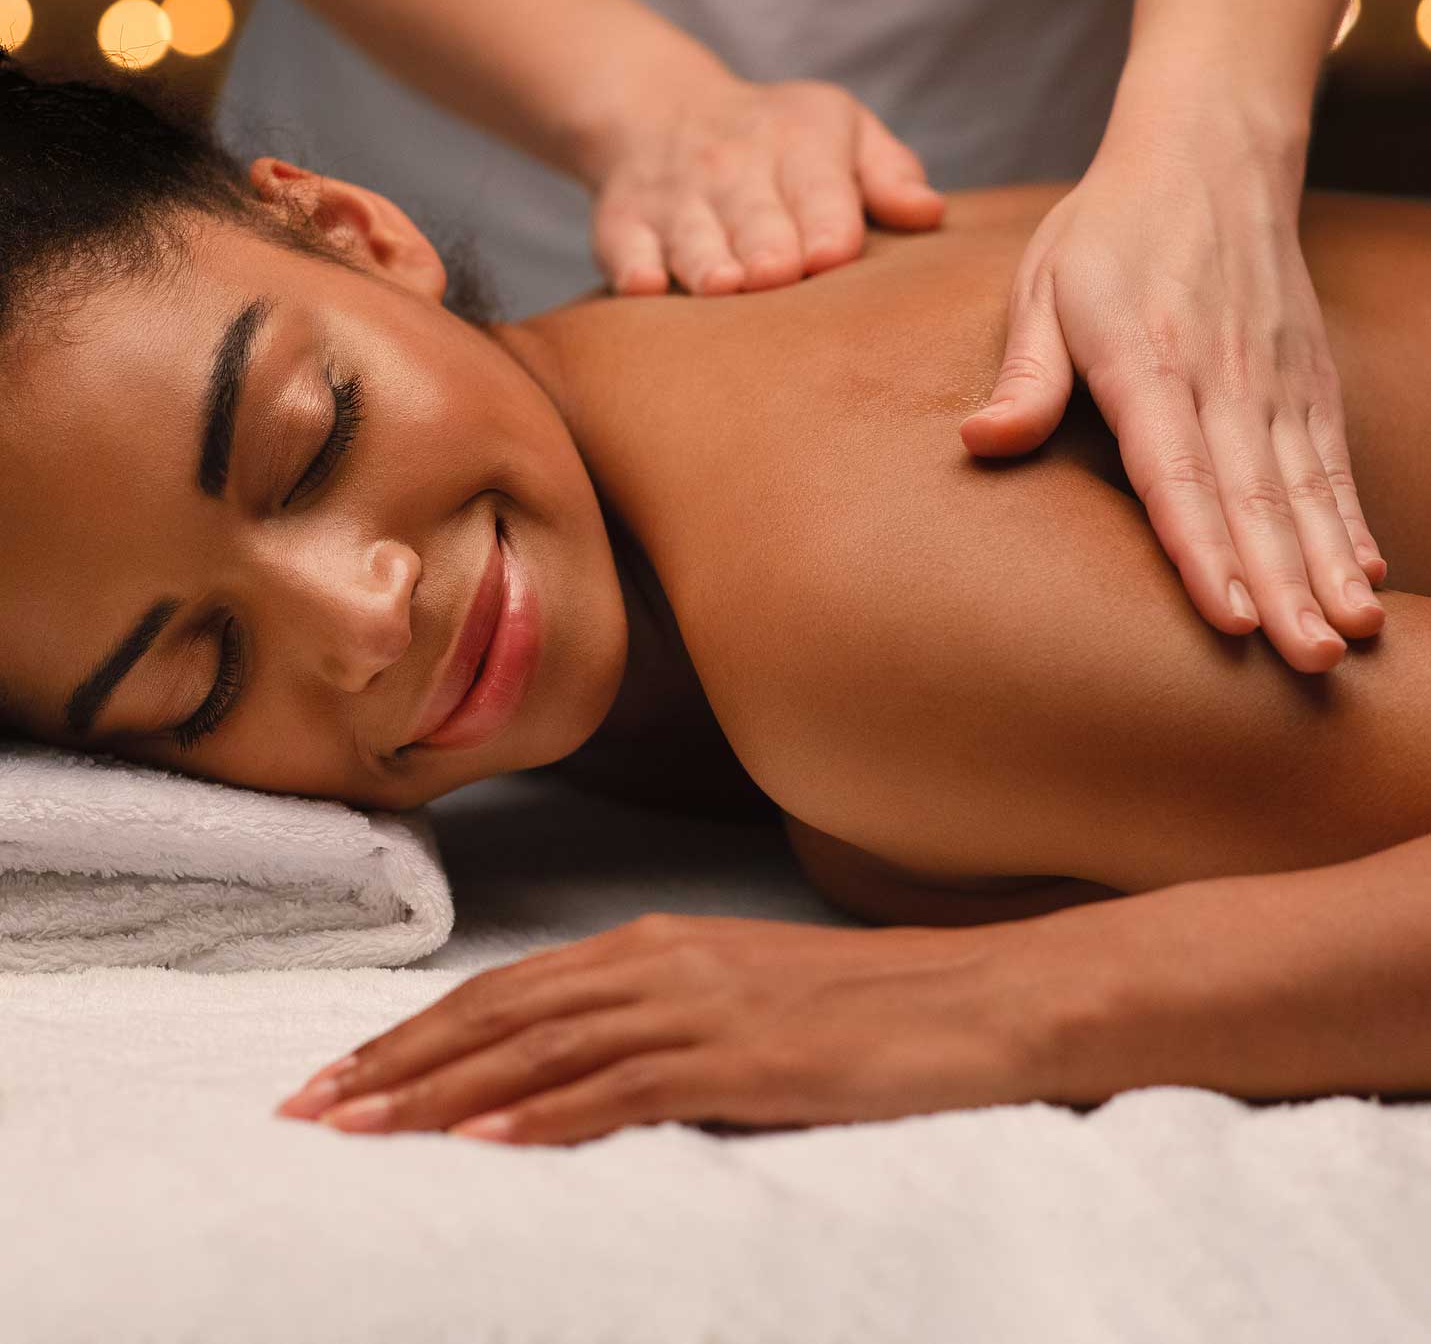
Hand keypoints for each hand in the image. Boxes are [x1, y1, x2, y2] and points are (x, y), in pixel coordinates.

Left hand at [274, 913, 1065, 1146]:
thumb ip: (662, 1019)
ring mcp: (700, 1008)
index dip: (418, 1031)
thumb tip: (581, 1064)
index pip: (508, 988)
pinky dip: (539, 1116)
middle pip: (500, 1014)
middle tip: (308, 1107)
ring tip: (357, 1129)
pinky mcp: (741, 1061)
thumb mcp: (747, 998)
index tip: (345, 1071)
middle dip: (395, 1063)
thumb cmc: (870, 1007)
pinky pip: (619, 1090)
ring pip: (537, 1050)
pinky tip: (480, 1140)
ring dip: (437, 1092)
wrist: (983, 998)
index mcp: (659, 944)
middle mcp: (661, 962)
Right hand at [583, 59, 943, 295]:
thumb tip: (928, 212)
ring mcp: (675, 200)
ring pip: (692, 237)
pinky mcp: (623, 226)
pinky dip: (632, 268)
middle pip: (755, 218)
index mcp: (800, 145)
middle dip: (767, 247)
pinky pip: (625, 249)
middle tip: (778, 275)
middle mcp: (734, 170)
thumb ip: (888, 173)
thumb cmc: (777, 140)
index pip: (819, 190)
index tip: (831, 255)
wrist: (657, 110)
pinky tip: (643, 287)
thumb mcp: (841, 131)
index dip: (826, 224)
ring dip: (706, 262)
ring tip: (723, 286)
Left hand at [959, 133, 1386, 675]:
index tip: (1230, 616)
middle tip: (1305, 663)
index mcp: (1146, 357)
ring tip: (1348, 638)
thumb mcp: (1043, 285)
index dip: (1202, 546)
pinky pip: (1330, 461)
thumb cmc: (1107, 232)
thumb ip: (1026, 374)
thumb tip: (980, 443)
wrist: (1208, 155)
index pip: (1175, 470)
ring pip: (1304, 487)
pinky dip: (1350, 520)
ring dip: (1327, 567)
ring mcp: (1274, 378)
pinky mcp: (1307, 379)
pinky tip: (1364, 578)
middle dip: (1282, 584)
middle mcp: (1222, 374)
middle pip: (1252, 494)